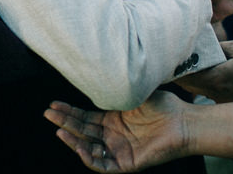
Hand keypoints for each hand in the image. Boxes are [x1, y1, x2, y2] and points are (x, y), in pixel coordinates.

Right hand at [44, 91, 190, 171]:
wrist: (183, 122)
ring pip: (89, 149)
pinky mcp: (128, 164)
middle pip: (83, 131)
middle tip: (48, 114)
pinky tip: (80, 147)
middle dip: (64, 123)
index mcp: (113, 120)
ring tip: (59, 130)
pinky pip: (103, 165)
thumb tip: (100, 68)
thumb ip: (118, 86)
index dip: (69, 112)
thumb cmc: (163, 105)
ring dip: (73, 141)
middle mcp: (113, 136)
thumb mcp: (135, 92)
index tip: (53, 105)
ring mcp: (120, 150)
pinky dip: (90, 158)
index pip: (85, 118)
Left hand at [177, 40, 232, 102]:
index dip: (173, 68)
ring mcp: (225, 103)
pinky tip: (211, 72)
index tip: (167, 57)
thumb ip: (217, 48)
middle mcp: (218, 95)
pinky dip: (207, 84)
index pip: (184, 77)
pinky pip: (212, 95)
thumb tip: (200, 47)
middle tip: (174, 59)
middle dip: (181, 74)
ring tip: (191, 63)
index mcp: (217, 79)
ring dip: (194, 79)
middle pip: (189, 86)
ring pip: (200, 91)